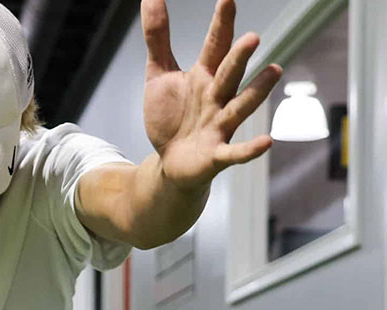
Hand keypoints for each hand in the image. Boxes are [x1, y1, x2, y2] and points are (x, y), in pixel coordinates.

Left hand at [141, 0, 282, 192]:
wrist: (170, 162)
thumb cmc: (170, 117)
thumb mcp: (158, 75)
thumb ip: (157, 38)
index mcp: (204, 76)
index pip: (214, 45)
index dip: (221, 24)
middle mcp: (217, 97)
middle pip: (229, 73)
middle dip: (239, 57)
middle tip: (252, 37)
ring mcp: (220, 125)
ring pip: (240, 107)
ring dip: (256, 92)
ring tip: (274, 71)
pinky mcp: (217, 154)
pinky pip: (236, 152)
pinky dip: (250, 148)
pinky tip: (267, 142)